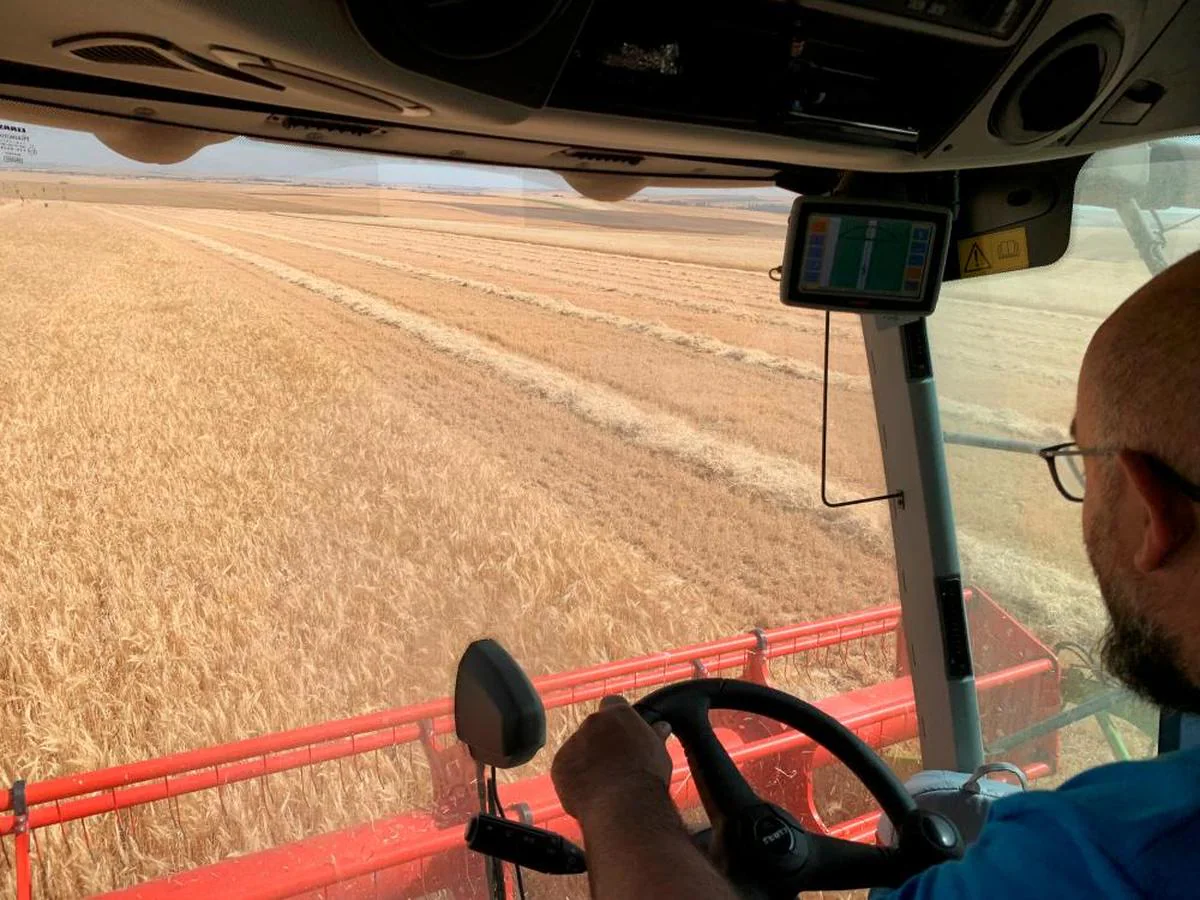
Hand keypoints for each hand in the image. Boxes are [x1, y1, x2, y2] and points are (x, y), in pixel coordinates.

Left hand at [551, 695, 673, 822]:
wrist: (623, 806)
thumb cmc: (646, 779)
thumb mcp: (658, 752)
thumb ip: (654, 735)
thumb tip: (662, 727)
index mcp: (617, 714)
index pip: (612, 704)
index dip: (616, 719)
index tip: (621, 733)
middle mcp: (592, 722)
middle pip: (593, 727)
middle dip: (600, 741)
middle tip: (614, 764)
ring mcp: (573, 743)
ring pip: (578, 749)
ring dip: (586, 760)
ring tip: (604, 784)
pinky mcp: (559, 765)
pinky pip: (565, 769)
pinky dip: (574, 778)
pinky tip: (590, 792)